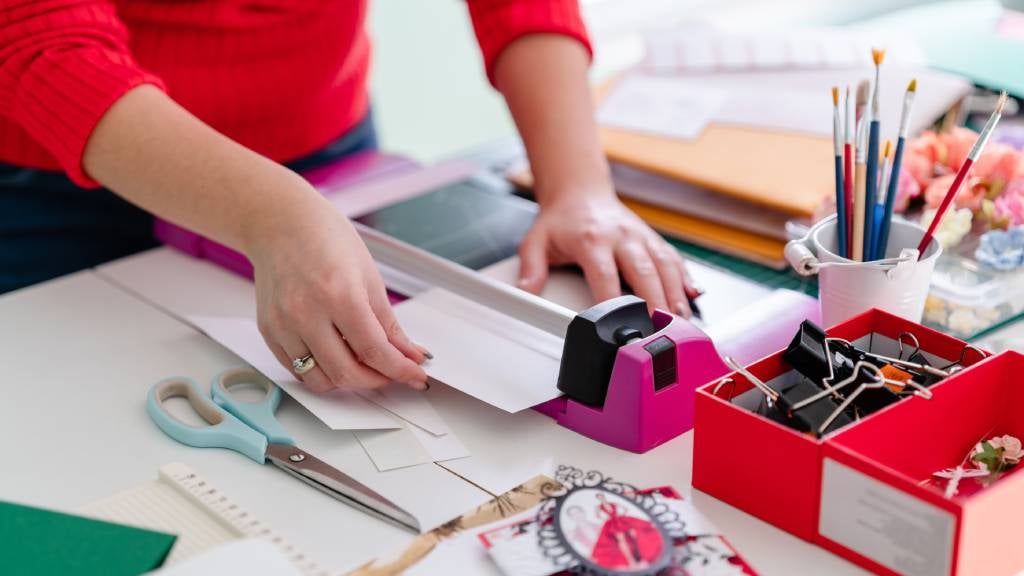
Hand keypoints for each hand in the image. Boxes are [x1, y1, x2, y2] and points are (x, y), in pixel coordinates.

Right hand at [247, 186, 427, 392]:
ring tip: (362, 363)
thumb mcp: (369, 277)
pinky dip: (320, 371)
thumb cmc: (325, 238)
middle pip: (346, 373)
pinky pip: (296, 369)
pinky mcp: (268, 330)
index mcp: (338, 295)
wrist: (281, 223)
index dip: (400, 370)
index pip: (374, 351)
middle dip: (376, 380)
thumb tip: (409, 353)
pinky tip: (335, 355)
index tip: (415, 376)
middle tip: (391, 372)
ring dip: (346, 380)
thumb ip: (388, 323)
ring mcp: (283, 324)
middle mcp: (306, 313)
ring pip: (319, 380)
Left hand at [516, 192, 699, 316]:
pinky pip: (673, 258)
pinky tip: (693, 296)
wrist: (580, 192)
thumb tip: (526, 292)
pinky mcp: (652, 238)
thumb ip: (531, 268)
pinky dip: (685, 277)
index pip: (605, 276)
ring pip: (665, 266)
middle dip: (656, 303)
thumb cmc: (560, 221)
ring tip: (683, 321)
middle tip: (663, 331)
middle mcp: (621, 236)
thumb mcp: (536, 241)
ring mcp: (641, 236)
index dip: (614, 302)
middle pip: (644, 273)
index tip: (620, 325)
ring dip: (676, 294)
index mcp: (592, 239)